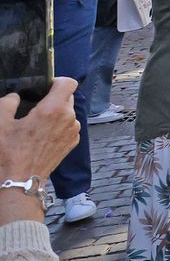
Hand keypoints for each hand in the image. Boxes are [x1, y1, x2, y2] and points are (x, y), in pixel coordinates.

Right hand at [0, 79, 80, 221]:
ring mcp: (72, 132)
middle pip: (68, 97)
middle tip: (35, 106)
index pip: (69, 83)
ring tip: (37, 123)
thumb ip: (7, 102)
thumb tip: (14, 96)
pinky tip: (42, 134)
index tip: (45, 86)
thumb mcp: (0, 123)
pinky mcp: (72, 143)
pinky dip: (59, 126)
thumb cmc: (10, 152)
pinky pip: (69, 126)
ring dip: (57, 113)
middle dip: (54, 98)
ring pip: (69, 112)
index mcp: (53, 109)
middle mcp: (69, 118)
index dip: (57, 81)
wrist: (20, 180)